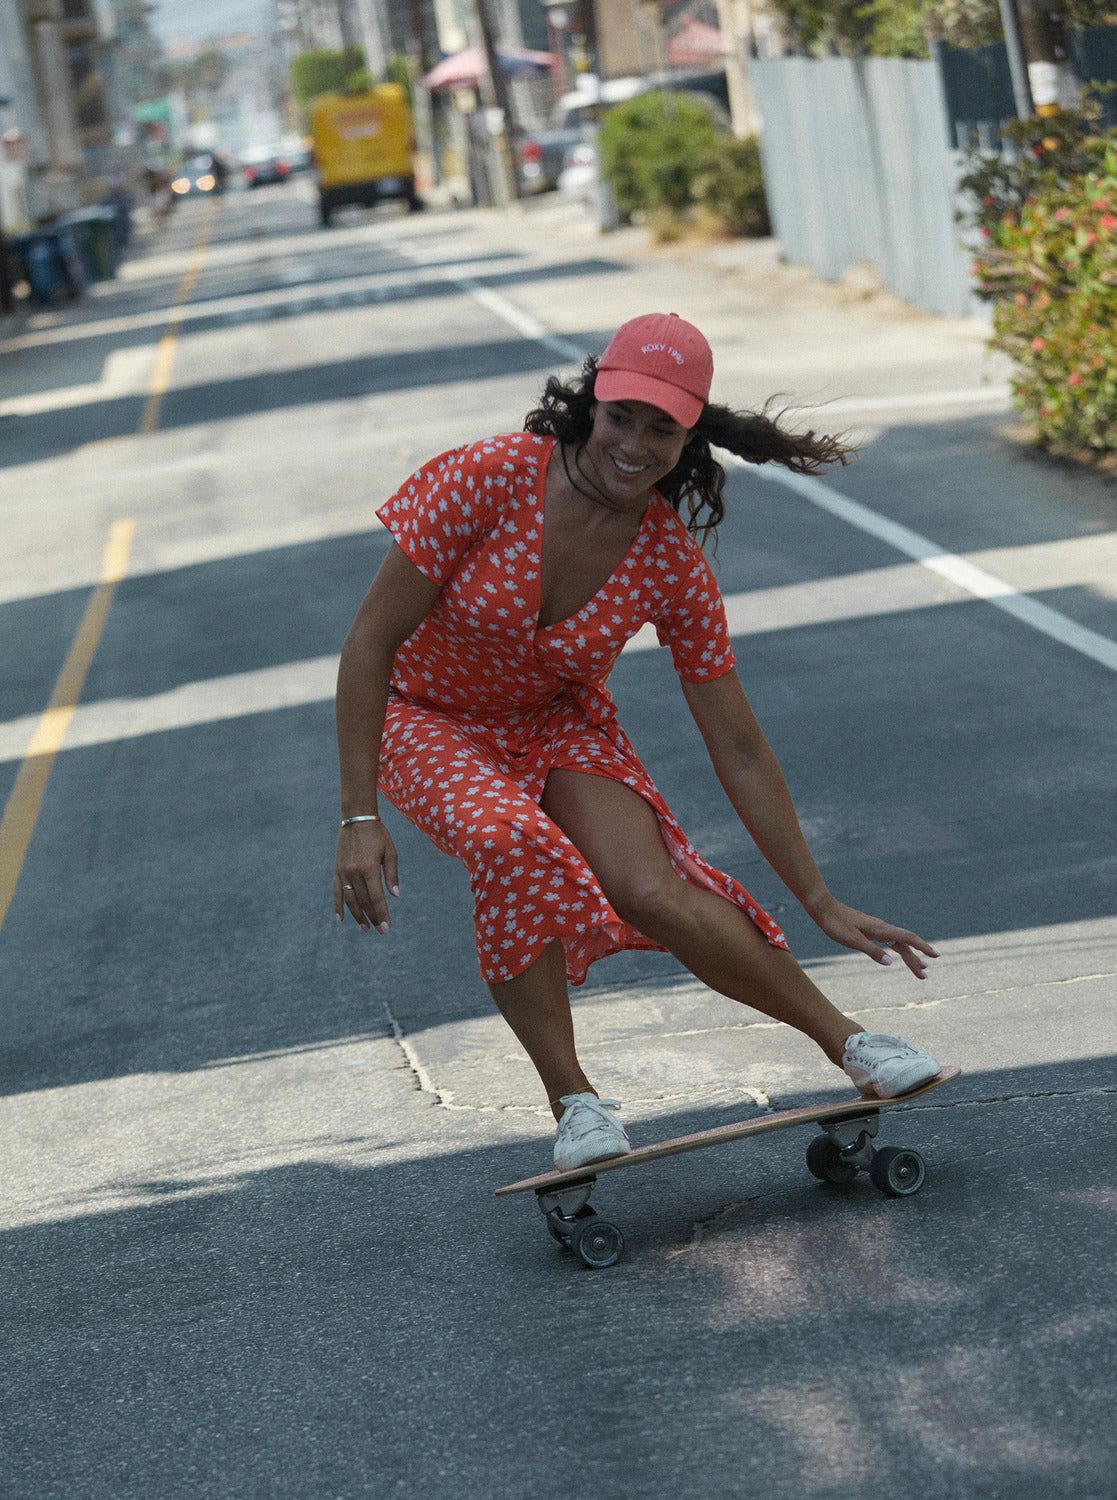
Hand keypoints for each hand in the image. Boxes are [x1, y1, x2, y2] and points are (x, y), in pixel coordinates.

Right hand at [334, 820, 399, 934]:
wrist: (356, 818)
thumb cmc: (378, 834)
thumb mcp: (390, 852)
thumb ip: (392, 875)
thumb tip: (396, 895)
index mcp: (369, 868)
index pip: (376, 897)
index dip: (382, 913)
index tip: (386, 927)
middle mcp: (354, 872)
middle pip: (364, 901)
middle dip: (373, 917)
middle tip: (380, 930)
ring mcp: (343, 872)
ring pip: (350, 900)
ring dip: (357, 916)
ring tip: (365, 928)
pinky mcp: (337, 870)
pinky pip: (336, 892)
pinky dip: (338, 906)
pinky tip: (341, 919)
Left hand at [804, 892, 938, 978]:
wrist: (823, 908)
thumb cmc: (836, 924)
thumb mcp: (852, 940)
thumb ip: (872, 951)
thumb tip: (891, 962)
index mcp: (881, 929)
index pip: (907, 939)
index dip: (923, 947)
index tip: (936, 956)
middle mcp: (882, 928)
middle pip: (905, 945)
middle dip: (916, 960)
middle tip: (924, 976)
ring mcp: (876, 928)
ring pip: (897, 943)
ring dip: (908, 956)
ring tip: (919, 968)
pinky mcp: (869, 929)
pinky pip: (889, 941)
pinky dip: (897, 949)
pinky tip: (898, 954)